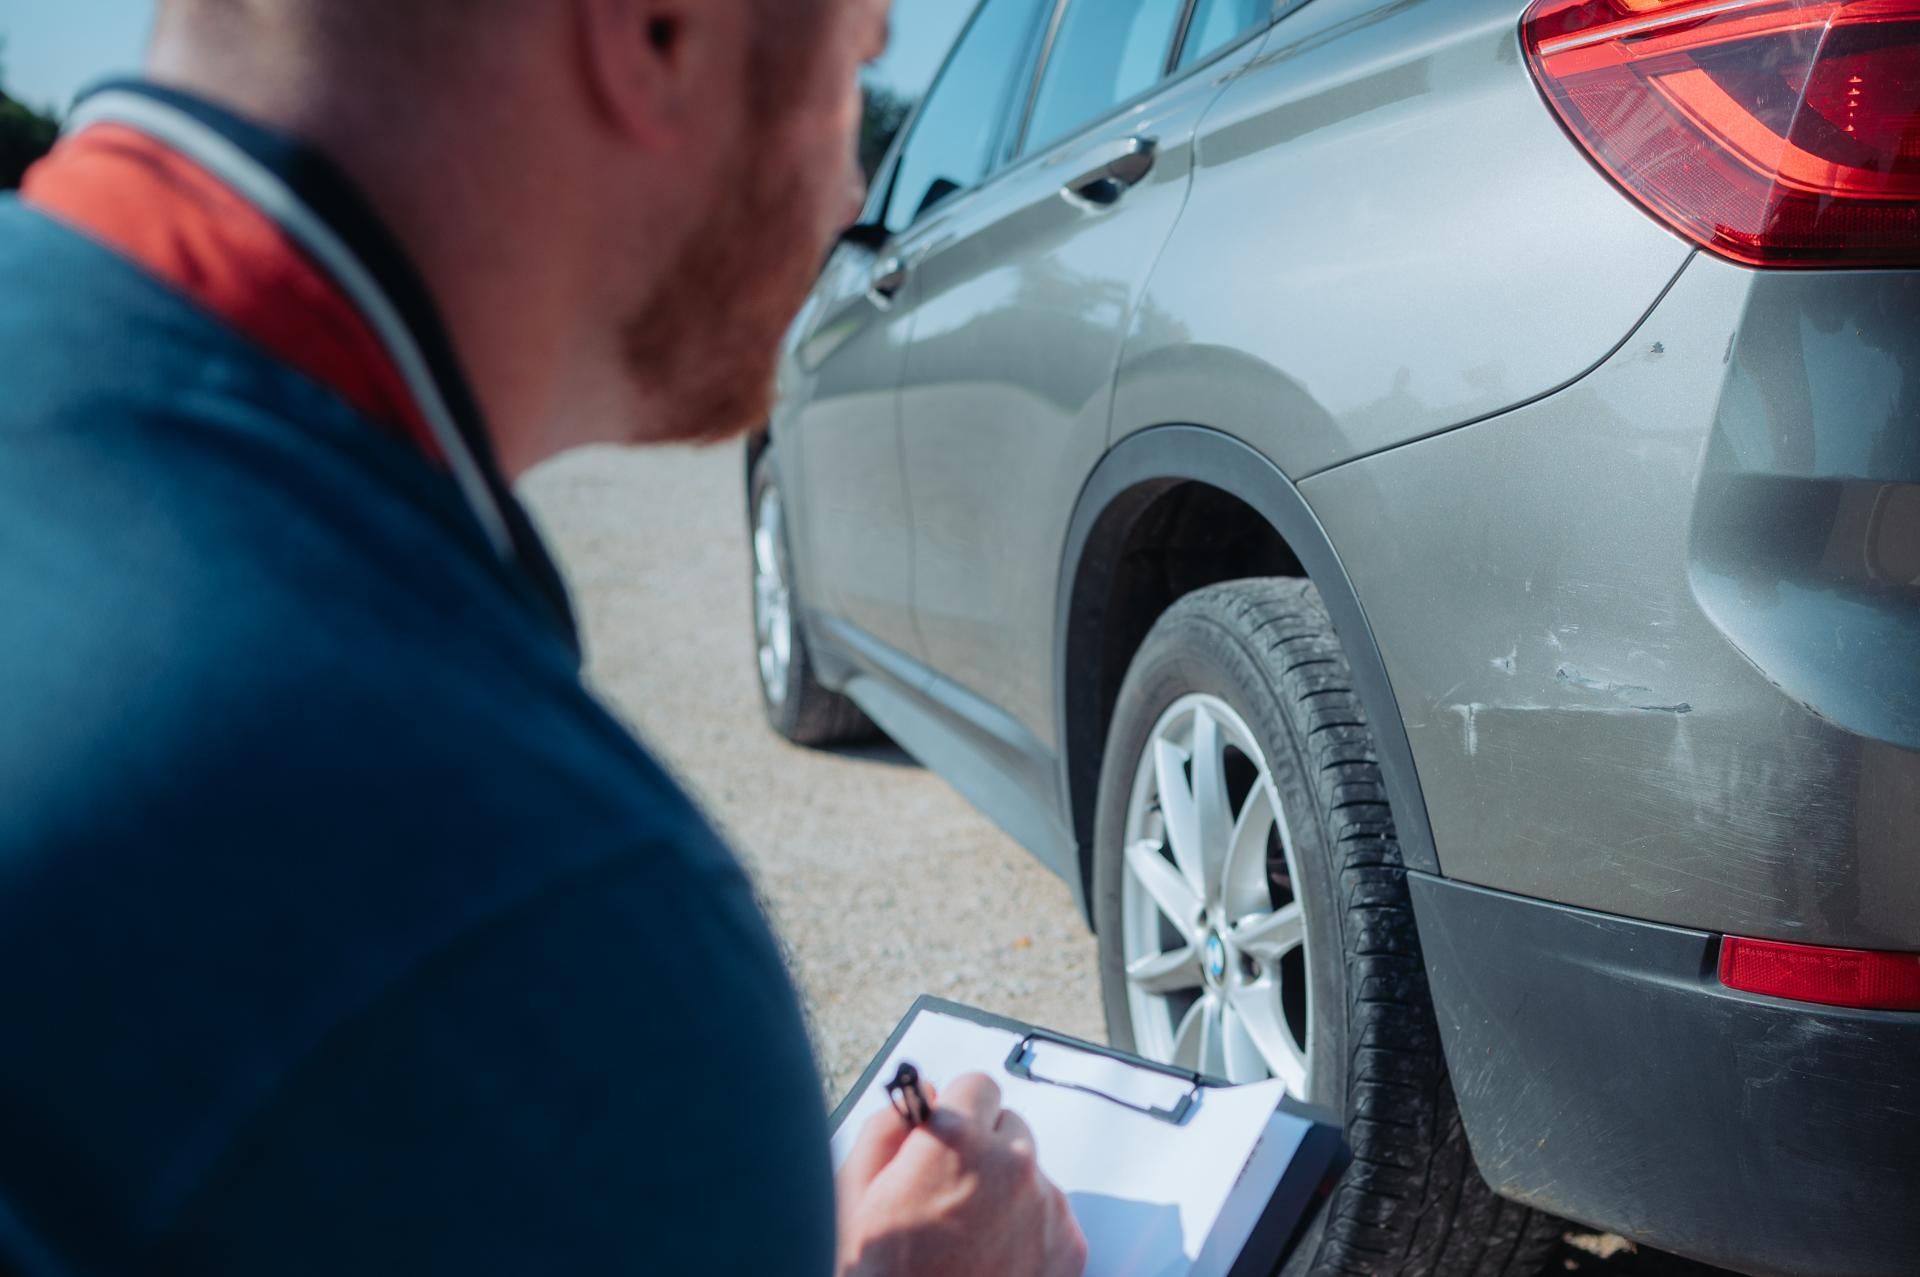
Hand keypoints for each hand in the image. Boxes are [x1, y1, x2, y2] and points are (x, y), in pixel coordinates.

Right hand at [836, 1072, 1086, 1276]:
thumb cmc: (878, 1275)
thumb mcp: (855, 1197)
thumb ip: (888, 1129)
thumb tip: (922, 1094)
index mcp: (955, 1140)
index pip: (977, 1084)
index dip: (957, 1112)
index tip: (946, 1137)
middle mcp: (1010, 1164)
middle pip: (1010, 1126)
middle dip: (984, 1148)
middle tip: (951, 1194)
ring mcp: (1047, 1206)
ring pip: (1031, 1173)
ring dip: (1007, 1190)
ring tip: (968, 1240)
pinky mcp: (1070, 1246)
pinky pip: (1053, 1215)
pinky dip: (1029, 1230)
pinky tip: (993, 1263)